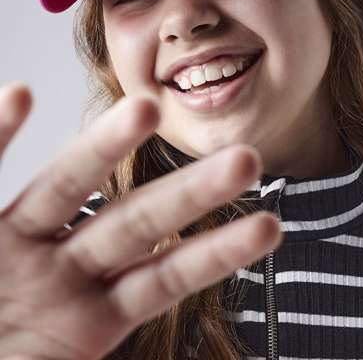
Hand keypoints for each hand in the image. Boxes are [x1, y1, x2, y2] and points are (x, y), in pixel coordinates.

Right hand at [0, 81, 281, 358]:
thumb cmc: (11, 358)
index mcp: (85, 313)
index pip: (163, 278)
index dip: (213, 254)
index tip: (270, 227)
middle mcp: (56, 270)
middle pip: (133, 224)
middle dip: (189, 194)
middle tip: (251, 158)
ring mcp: (9, 248)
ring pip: (63, 189)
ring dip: (105, 149)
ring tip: (149, 108)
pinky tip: (19, 95)